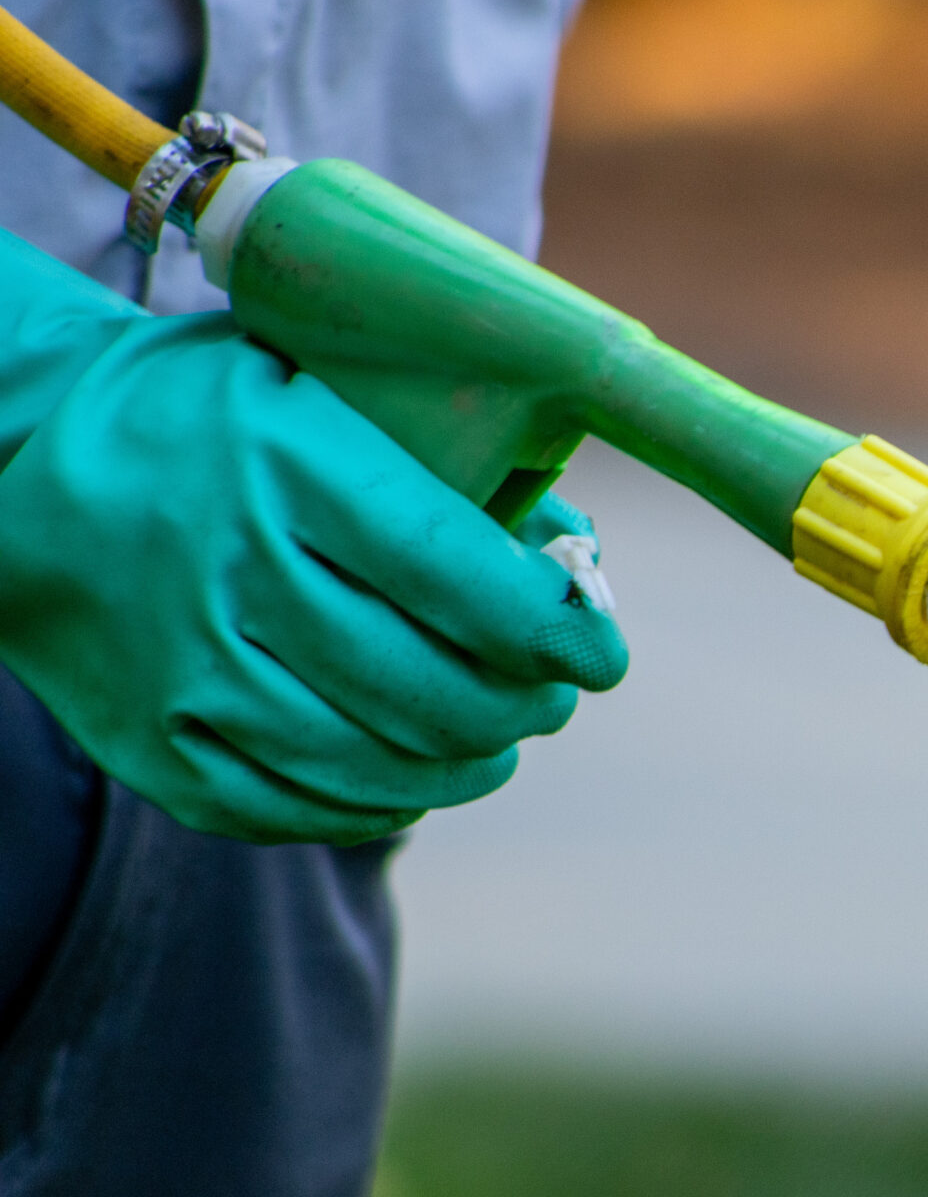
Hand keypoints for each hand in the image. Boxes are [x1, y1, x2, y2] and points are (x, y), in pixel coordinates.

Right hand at [0, 312, 626, 844]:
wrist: (22, 460)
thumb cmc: (222, 419)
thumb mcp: (327, 387)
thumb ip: (457, 466)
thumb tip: (581, 560)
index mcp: (288, 463)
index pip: (458, 574)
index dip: (554, 631)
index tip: (601, 655)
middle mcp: (231, 569)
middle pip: (431, 690)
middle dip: (522, 710)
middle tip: (549, 701)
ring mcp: (185, 669)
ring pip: (377, 766)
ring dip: (466, 767)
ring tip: (495, 743)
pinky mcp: (155, 746)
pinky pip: (301, 809)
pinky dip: (379, 803)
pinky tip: (411, 774)